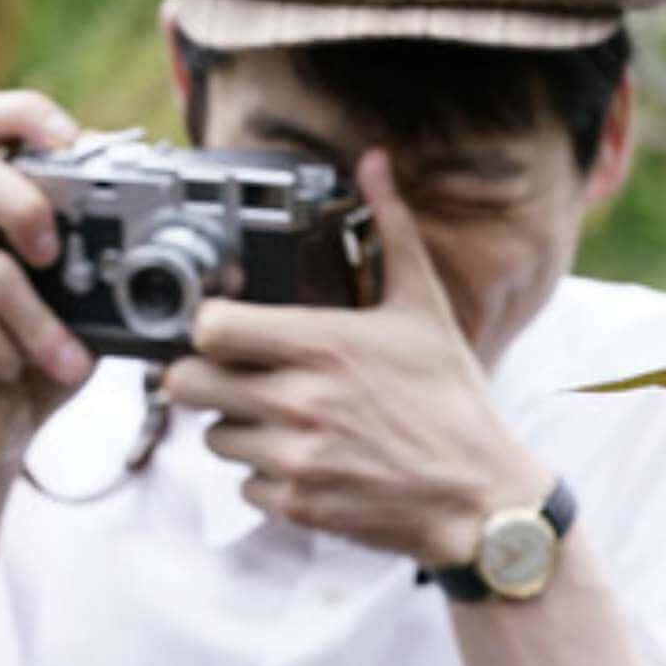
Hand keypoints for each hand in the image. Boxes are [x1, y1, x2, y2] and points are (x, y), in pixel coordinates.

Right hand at [0, 91, 97, 471]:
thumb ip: (95, 246)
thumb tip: (141, 199)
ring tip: (67, 361)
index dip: (25, 115)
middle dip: (23, 203)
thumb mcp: (79, 300)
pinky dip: (11, 359)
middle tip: (55, 253)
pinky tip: (7, 377)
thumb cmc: (34, 361)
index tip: (70, 143)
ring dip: (42, 325)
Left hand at [164, 150, 548, 563]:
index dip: (209, 326)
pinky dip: (263, 477)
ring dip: (236, 427)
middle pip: (186, 383)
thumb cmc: (450, 400)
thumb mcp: (424, 308)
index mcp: (323, 344)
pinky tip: (301, 459)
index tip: (226, 327)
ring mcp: (294, 457)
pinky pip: (243, 486)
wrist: (479, 495)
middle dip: (202, 377)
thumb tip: (376, 161)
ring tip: (278, 417)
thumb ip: (391, 230)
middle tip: (231, 374)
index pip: (210, 328)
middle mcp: (299, 400)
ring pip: (212, 436)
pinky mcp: (297, 504)